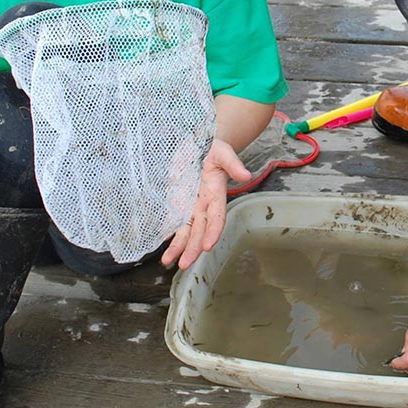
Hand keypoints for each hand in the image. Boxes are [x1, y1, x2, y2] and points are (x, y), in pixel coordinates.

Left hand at [161, 138, 251, 269]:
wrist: (197, 144)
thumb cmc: (212, 148)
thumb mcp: (223, 152)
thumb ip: (233, 164)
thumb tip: (246, 176)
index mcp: (216, 194)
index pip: (217, 217)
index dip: (213, 232)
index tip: (208, 246)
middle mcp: (203, 204)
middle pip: (199, 231)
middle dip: (193, 248)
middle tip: (185, 264)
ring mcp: (189, 205)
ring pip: (185, 231)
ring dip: (179, 248)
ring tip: (169, 262)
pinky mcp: (177, 202)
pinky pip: (173, 222)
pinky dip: (168, 235)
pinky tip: (162, 248)